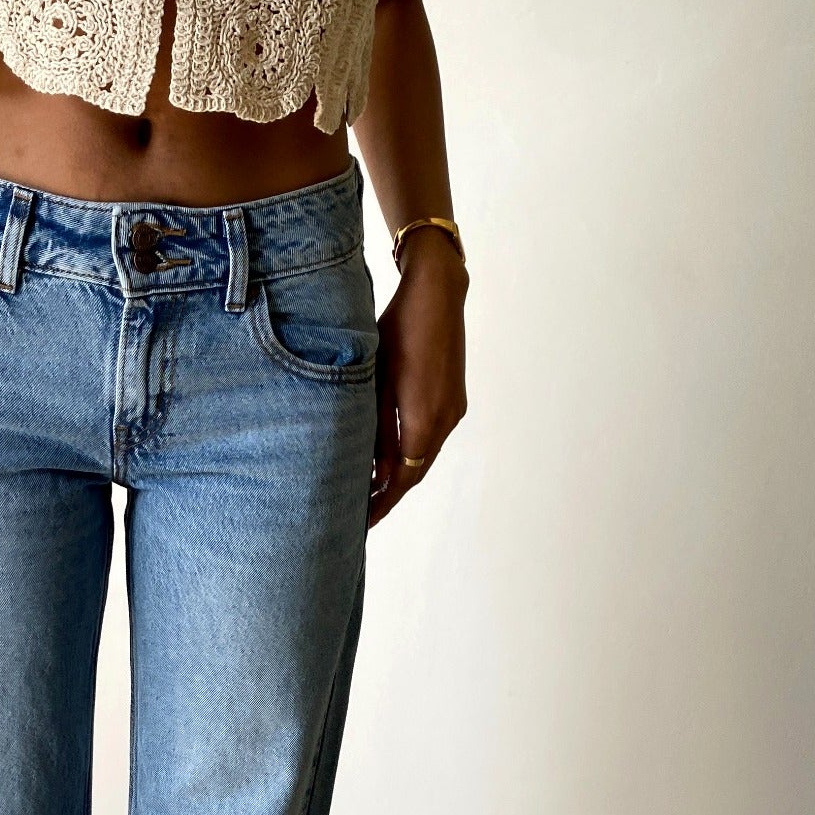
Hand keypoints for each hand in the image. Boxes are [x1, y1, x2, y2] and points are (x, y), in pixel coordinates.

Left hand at [369, 232, 467, 527]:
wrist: (436, 293)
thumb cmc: (398, 329)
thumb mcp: (377, 380)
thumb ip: (378, 430)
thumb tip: (374, 473)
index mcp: (424, 421)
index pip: (403, 479)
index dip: (383, 503)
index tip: (362, 521)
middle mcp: (444, 421)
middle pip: (416, 471)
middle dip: (390, 494)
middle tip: (362, 512)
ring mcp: (453, 410)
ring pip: (424, 454)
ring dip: (401, 472)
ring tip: (372, 486)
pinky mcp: (453, 397)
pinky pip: (430, 436)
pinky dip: (411, 451)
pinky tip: (392, 452)